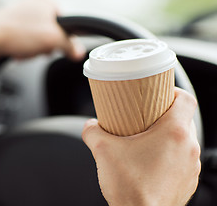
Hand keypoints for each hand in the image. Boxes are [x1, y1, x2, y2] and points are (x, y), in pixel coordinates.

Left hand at [0, 0, 84, 60]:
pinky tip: (17, 51)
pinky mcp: (13, 26)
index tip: (58, 47)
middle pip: (52, 33)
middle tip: (38, 48)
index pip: (67, 24)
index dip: (63, 39)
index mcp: (47, 0)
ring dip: (33, 50)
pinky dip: (23, 49)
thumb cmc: (15, 31)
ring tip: (24, 49)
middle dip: (45, 46)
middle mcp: (35, 4)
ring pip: (38, 40)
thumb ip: (70, 46)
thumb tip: (78, 52)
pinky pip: (26, 42)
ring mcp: (23, 15)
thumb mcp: (52, 39)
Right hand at [82, 88, 200, 205]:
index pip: (186, 99)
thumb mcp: (103, 151)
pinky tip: (150, 160)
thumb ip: (92, 131)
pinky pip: (182, 159)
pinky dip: (169, 154)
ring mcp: (190, 167)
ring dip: (168, 136)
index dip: (174, 91)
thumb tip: (90, 126)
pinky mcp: (186, 182)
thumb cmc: (129, 187)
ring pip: (184, 140)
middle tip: (146, 115)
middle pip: (183, 119)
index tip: (161, 93)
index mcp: (174, 133)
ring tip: (146, 139)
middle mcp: (188, 148)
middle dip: (165, 114)